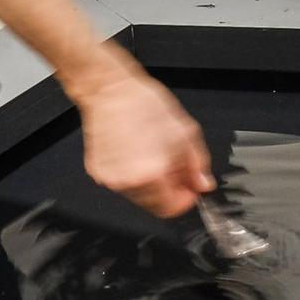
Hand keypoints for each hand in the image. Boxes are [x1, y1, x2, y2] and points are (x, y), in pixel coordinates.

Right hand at [72, 64, 214, 217]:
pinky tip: (134, 151)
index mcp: (152, 175)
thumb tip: (202, 183)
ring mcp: (110, 179)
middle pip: (154, 205)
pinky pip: (121, 182)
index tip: (189, 189)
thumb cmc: (143, 104)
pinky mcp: (97, 172)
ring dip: (149, 182)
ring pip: (138, 195)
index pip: (171, 209)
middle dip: (167, 189)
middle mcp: (128, 182)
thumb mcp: (185, 132)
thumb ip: (197, 164)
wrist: (109, 90)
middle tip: (172, 166)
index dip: (184, 199)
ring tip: (152, 153)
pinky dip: (131, 173)